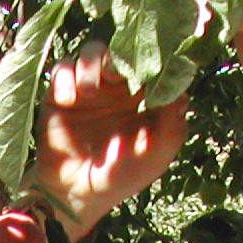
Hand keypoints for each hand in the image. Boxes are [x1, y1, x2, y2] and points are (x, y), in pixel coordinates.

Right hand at [32, 42, 186, 238]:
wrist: (76, 195)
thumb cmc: (121, 176)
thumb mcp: (156, 155)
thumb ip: (172, 126)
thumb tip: (181, 92)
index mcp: (144, 95)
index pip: (153, 61)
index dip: (154, 56)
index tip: (152, 65)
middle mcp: (118, 85)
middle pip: (122, 48)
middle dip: (121, 54)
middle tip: (117, 72)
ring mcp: (89, 87)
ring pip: (92, 51)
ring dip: (92, 62)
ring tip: (90, 88)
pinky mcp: (60, 94)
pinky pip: (62, 69)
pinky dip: (65, 78)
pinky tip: (69, 99)